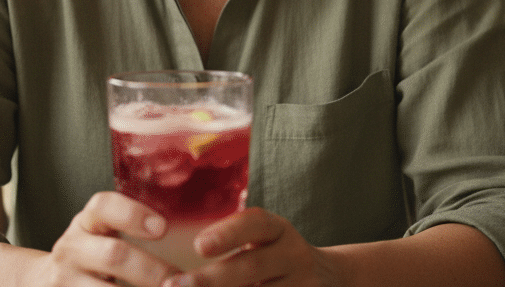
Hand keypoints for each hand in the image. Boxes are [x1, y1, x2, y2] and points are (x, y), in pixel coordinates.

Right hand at [30, 191, 181, 286]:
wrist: (46, 281)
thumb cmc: (92, 253)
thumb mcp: (101, 231)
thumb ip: (131, 225)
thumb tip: (189, 233)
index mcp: (86, 223)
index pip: (103, 207)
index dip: (132, 215)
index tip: (163, 228)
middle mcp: (71, 249)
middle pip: (113, 255)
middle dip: (151, 270)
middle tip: (180, 280)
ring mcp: (64, 282)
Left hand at [162, 208, 341, 286]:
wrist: (330, 280)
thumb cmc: (276, 258)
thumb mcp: (265, 240)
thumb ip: (234, 239)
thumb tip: (174, 260)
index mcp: (279, 231)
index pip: (257, 223)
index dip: (229, 233)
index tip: (198, 245)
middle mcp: (294, 256)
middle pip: (251, 266)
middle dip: (210, 279)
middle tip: (174, 285)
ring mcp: (303, 285)